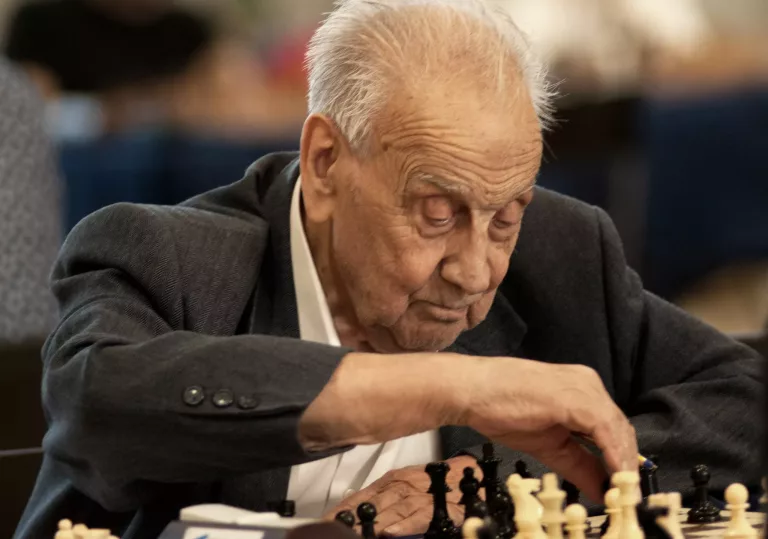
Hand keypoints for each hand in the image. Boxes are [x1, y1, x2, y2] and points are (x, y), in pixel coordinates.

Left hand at [324, 455, 479, 536]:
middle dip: (352, 521)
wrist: (470, 475)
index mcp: (391, 480)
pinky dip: (404, 525)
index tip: (323, 523)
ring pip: (393, 509)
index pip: (360, 497)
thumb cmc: (435, 485)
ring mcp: (421, 494)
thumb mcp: (405, 489)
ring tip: (358, 535)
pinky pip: (419, 516)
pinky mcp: (440, 507)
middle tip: (336, 531)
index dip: (341, 511)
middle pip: (372, 504)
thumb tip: (354, 517)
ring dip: (374, 524)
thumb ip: (382, 501)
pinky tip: (390, 533)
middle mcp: (403, 484)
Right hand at [459, 358, 636, 501]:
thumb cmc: (501, 409)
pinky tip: (616, 475)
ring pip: (617, 428)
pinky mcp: (573, 397)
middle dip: (627, 464)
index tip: (625, 488)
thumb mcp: (548, 445)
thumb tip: (601, 491)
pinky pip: (604, 428)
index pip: (614, 428)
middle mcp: (587, 384)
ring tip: (625, 492)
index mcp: (582, 391)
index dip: (622, 459)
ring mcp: (582, 388)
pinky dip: (613, 454)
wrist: (473, 391)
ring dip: (624, 463)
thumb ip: (579, 465)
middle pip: (621, 428)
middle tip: (629, 496)